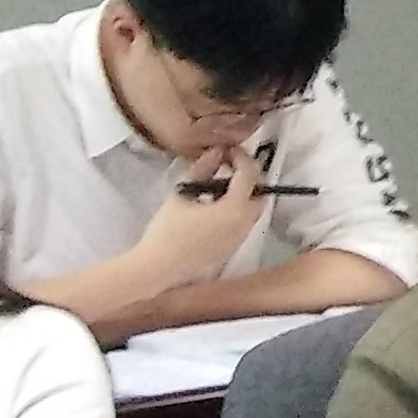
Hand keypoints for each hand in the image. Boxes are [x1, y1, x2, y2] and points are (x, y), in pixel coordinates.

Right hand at [139, 153, 268, 281]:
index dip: (241, 157)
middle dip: (247, 175)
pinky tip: (215, 205)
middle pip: (258, 191)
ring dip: (243, 192)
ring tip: (218, 184)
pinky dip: (238, 208)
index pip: (249, 174)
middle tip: (227, 165)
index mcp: (236, 208)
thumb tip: (216, 151)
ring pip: (253, 207)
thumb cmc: (168, 230)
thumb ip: (203, 169)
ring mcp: (241, 237)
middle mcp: (245, 223)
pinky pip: (245, 221)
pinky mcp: (233, 247)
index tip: (228, 150)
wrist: (158, 267)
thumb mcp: (183, 193)